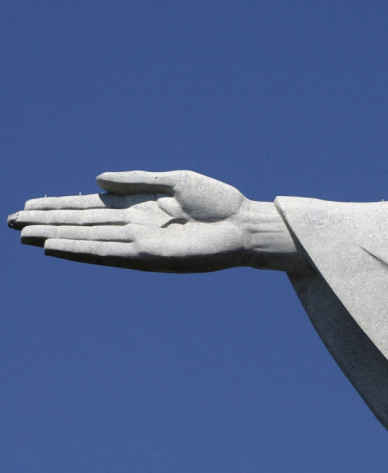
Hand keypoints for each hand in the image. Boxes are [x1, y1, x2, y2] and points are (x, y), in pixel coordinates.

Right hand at [9, 171, 252, 272]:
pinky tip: (55, 247)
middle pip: (82, 224)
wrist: (244, 224)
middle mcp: (134, 227)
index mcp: (140, 207)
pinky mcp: (149, 257)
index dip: (60, 205)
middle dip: (48, 222)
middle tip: (11, 222)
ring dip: (55, 236)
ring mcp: (139, 243)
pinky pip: (107, 253)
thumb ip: (136, 181)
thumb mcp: (175, 181)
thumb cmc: (218, 202)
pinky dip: (80, 250)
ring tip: (23, 234)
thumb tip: (96, 181)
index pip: (90, 207)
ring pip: (88, 239)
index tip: (29, 205)